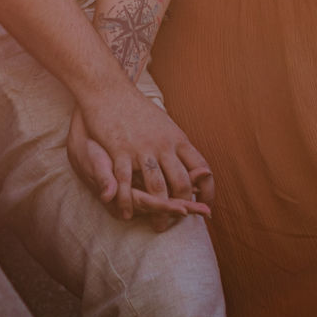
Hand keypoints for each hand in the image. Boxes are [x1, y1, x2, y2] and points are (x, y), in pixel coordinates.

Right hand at [75, 89, 214, 225]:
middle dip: (184, 207)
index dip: (206, 189)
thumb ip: (178, 147)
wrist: (109, 90)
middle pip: (182, 183)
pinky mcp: (120, 151)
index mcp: (177, 138)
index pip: (201, 168)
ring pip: (157, 187)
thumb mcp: (165, 125)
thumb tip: (197, 165)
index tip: (207, 205)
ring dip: (159, 210)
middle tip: (182, 221)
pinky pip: (126, 182)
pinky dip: (128, 201)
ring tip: (159, 226)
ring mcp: (142, 149)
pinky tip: (127, 214)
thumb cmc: (136, 108)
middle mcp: (164, 145)